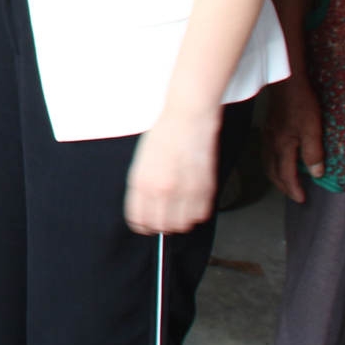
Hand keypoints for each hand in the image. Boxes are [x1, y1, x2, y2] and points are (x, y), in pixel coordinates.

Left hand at [124, 111, 220, 235]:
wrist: (187, 118)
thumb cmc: (163, 135)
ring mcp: (185, 190)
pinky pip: (200, 215)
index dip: (141, 225)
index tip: (144, 225)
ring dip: (179, 221)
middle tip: (162, 219)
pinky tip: (191, 203)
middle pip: (161, 226)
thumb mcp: (140, 162)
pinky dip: (196, 214)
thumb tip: (144, 210)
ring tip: (177, 210)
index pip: (138, 220)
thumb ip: (141, 188)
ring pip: (182, 225)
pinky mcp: (205, 188)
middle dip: (160, 226)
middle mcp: (163, 190)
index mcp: (142, 183)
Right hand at [263, 75, 325, 202]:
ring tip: (285, 182)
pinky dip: (271, 164)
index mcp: (283, 147)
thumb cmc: (301, 105)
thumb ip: (313, 153)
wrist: (286, 84)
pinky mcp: (268, 128)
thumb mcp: (313, 129)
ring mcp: (268, 136)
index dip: (294, 189)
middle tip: (294, 195)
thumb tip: (316, 173)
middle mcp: (272, 144)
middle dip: (283, 186)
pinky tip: (278, 160)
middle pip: (273, 172)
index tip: (301, 199)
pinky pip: (266, 153)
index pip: (286, 175)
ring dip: (276, 176)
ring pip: (267, 163)